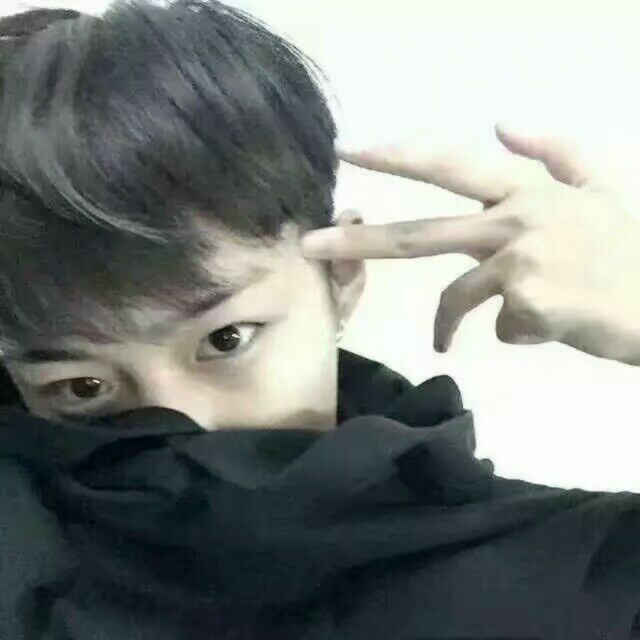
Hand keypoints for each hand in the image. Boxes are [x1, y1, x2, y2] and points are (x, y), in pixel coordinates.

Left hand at [301, 125, 639, 364]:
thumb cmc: (633, 247)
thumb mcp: (600, 186)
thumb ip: (552, 151)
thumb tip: (502, 121)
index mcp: (526, 191)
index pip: (449, 165)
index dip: (398, 155)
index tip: (351, 151)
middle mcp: (514, 220)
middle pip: (420, 234)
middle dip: (359, 242)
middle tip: (311, 247)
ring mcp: (519, 262)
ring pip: (457, 297)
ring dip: (447, 324)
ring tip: (443, 342)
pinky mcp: (528, 304)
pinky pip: (500, 328)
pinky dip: (517, 332)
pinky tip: (548, 327)